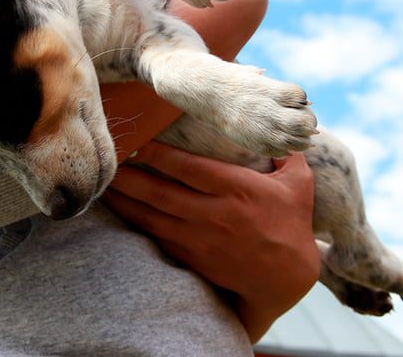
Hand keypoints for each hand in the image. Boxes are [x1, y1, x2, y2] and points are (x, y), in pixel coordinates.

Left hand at [102, 141, 319, 342]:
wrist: (284, 279)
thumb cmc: (291, 225)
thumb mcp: (299, 184)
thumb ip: (286, 153)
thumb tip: (283, 124)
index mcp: (238, 189)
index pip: (189, 167)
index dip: (158, 154)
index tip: (137, 141)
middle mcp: (214, 213)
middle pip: (160, 191)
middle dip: (129, 175)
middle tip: (107, 159)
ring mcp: (200, 237)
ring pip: (152, 216)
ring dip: (124, 199)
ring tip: (103, 184)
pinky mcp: (192, 256)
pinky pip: (156, 236)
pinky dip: (135, 223)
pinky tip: (120, 210)